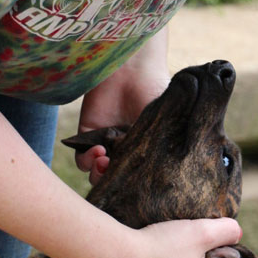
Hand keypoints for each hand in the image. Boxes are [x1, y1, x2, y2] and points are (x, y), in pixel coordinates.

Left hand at [76, 28, 170, 184]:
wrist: (133, 69)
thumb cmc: (155, 92)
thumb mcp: (169, 123)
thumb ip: (166, 148)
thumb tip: (177, 179)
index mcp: (145, 151)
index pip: (137, 179)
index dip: (136, 188)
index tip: (138, 185)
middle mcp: (125, 151)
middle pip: (116, 181)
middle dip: (115, 183)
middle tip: (116, 174)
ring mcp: (105, 145)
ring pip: (97, 175)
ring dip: (100, 175)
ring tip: (105, 161)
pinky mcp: (86, 136)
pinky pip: (81, 159)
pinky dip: (87, 161)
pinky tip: (98, 151)